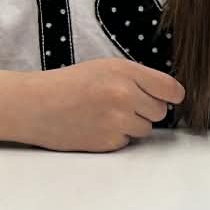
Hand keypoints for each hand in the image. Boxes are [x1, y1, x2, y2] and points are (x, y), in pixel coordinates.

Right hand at [25, 60, 184, 151]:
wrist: (37, 105)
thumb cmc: (70, 84)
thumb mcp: (106, 68)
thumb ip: (138, 79)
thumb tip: (171, 96)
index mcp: (125, 72)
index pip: (172, 89)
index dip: (171, 96)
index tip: (168, 98)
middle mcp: (125, 95)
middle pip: (160, 111)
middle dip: (146, 110)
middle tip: (120, 104)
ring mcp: (119, 120)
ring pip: (147, 129)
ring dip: (132, 125)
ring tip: (106, 115)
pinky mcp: (111, 141)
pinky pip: (129, 142)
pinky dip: (117, 137)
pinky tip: (97, 126)